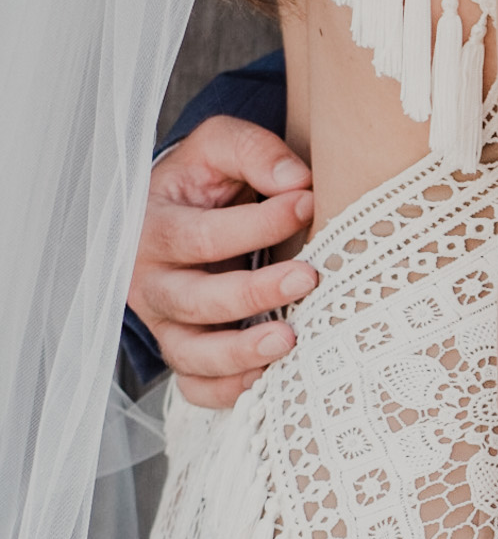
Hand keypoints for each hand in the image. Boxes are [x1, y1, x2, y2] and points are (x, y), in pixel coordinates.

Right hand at [128, 117, 317, 408]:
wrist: (178, 212)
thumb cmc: (204, 181)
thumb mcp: (218, 148)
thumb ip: (253, 152)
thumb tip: (297, 183)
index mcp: (151, 227)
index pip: (201, 235)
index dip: (255, 224)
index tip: (307, 203)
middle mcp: (149, 281)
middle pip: (194, 300)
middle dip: (253, 292)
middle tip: (308, 277)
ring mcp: (163, 324)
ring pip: (192, 353)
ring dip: (241, 353)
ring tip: (290, 340)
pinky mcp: (182, 354)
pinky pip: (196, 387)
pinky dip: (228, 390)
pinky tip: (269, 378)